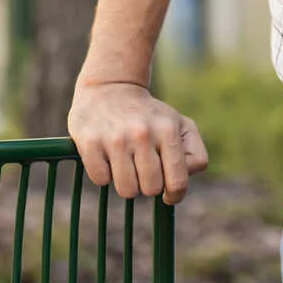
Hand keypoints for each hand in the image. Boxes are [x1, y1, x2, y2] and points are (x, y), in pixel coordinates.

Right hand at [68, 79, 209, 204]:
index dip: (175, 195)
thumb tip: (178, 187)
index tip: (169, 195)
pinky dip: (104, 175)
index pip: (177, 181)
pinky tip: (108, 157)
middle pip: (151, 189)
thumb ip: (193, 154)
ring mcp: (115, 138)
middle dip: (149, 186)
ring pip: (126, 190)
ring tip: (126, 164)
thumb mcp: (181, 125)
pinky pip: (101, 180)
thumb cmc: (151, 116)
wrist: (111, 87)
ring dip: (127, 183)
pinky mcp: (89, 142)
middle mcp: (142, 134)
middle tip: (143, 169)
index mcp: (168, 130)